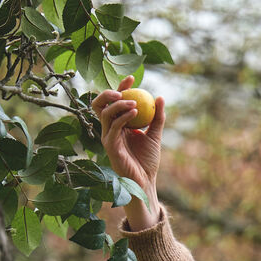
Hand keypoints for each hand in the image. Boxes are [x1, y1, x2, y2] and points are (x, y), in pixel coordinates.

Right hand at [92, 75, 164, 227]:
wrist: (145, 181)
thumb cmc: (148, 161)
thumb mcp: (155, 135)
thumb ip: (157, 117)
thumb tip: (160, 97)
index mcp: (118, 125)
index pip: (114, 102)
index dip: (120, 88)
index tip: (131, 79)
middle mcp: (110, 129)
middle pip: (100, 105)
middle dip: (108, 93)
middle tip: (123, 90)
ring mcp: (108, 137)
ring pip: (105, 114)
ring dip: (119, 104)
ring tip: (135, 103)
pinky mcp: (110, 146)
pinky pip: (113, 127)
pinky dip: (123, 117)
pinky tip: (135, 112)